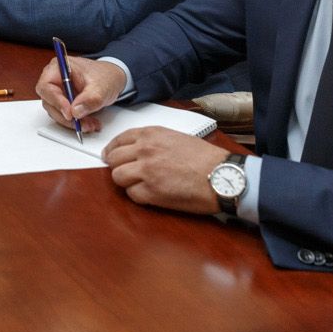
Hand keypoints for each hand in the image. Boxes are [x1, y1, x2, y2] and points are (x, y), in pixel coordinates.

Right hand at [35, 56, 125, 132]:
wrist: (112, 79)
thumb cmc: (105, 76)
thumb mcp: (101, 87)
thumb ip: (89, 99)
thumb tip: (75, 111)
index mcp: (58, 68)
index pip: (47, 86)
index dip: (56, 101)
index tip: (69, 113)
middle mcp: (55, 80)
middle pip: (49, 102)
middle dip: (66, 116)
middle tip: (81, 123)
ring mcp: (59, 92)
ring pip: (56, 112)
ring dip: (72, 122)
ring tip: (90, 124)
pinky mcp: (64, 103)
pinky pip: (64, 116)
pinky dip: (76, 122)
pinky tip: (89, 122)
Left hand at [103, 127, 230, 214]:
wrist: (222, 175)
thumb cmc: (205, 158)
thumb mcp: (175, 138)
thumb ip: (153, 142)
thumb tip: (136, 150)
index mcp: (151, 135)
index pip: (119, 140)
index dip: (113, 150)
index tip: (110, 156)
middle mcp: (144, 150)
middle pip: (113, 159)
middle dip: (117, 166)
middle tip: (124, 173)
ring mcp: (146, 171)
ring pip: (117, 177)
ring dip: (126, 182)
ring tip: (139, 185)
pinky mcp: (151, 192)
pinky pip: (132, 195)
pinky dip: (138, 196)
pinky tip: (150, 194)